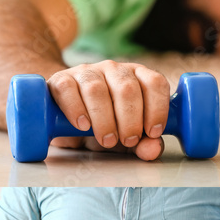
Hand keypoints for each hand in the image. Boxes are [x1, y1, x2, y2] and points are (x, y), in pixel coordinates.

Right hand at [46, 60, 170, 160]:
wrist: (67, 116)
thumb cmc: (103, 124)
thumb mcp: (126, 137)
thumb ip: (144, 144)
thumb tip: (153, 148)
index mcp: (137, 78)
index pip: (154, 83)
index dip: (157, 108)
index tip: (152, 132)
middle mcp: (114, 70)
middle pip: (127, 88)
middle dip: (130, 120)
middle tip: (127, 140)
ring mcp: (87, 72)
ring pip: (96, 89)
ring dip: (104, 119)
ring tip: (106, 139)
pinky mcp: (62, 78)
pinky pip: (68, 89)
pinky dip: (75, 109)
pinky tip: (82, 125)